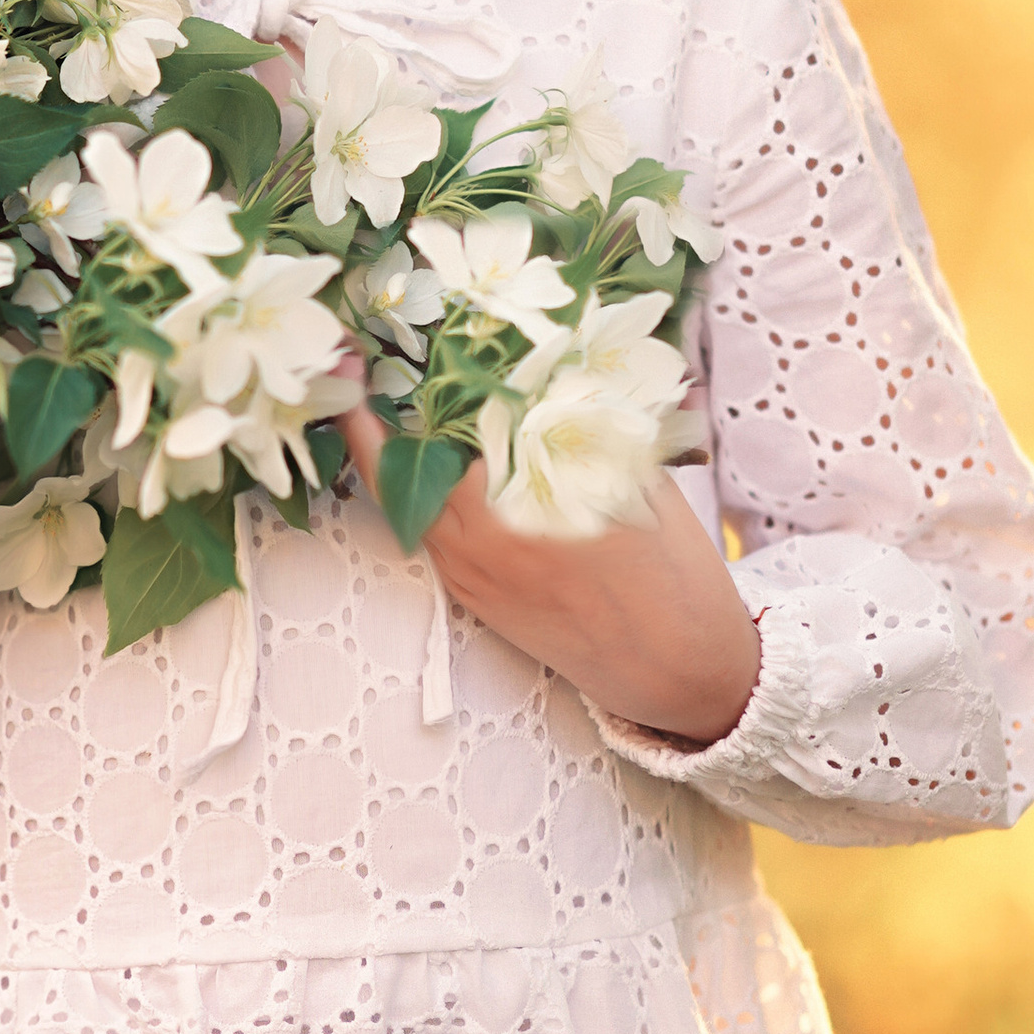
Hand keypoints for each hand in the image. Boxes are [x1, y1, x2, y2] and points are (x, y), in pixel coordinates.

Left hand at [340, 403, 759, 745]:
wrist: (681, 674)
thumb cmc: (676, 575)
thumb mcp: (643, 483)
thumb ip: (592, 427)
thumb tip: (558, 365)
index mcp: (526, 508)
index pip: (438, 437)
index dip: (393, 396)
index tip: (355, 359)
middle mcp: (485, 545)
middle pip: (399, 473)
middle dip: (371, 422)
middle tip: (352, 371)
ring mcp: (475, 577)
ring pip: (406, 508)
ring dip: (390, 459)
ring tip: (373, 408)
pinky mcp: (477, 601)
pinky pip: (429, 537)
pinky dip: (419, 497)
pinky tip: (429, 467)